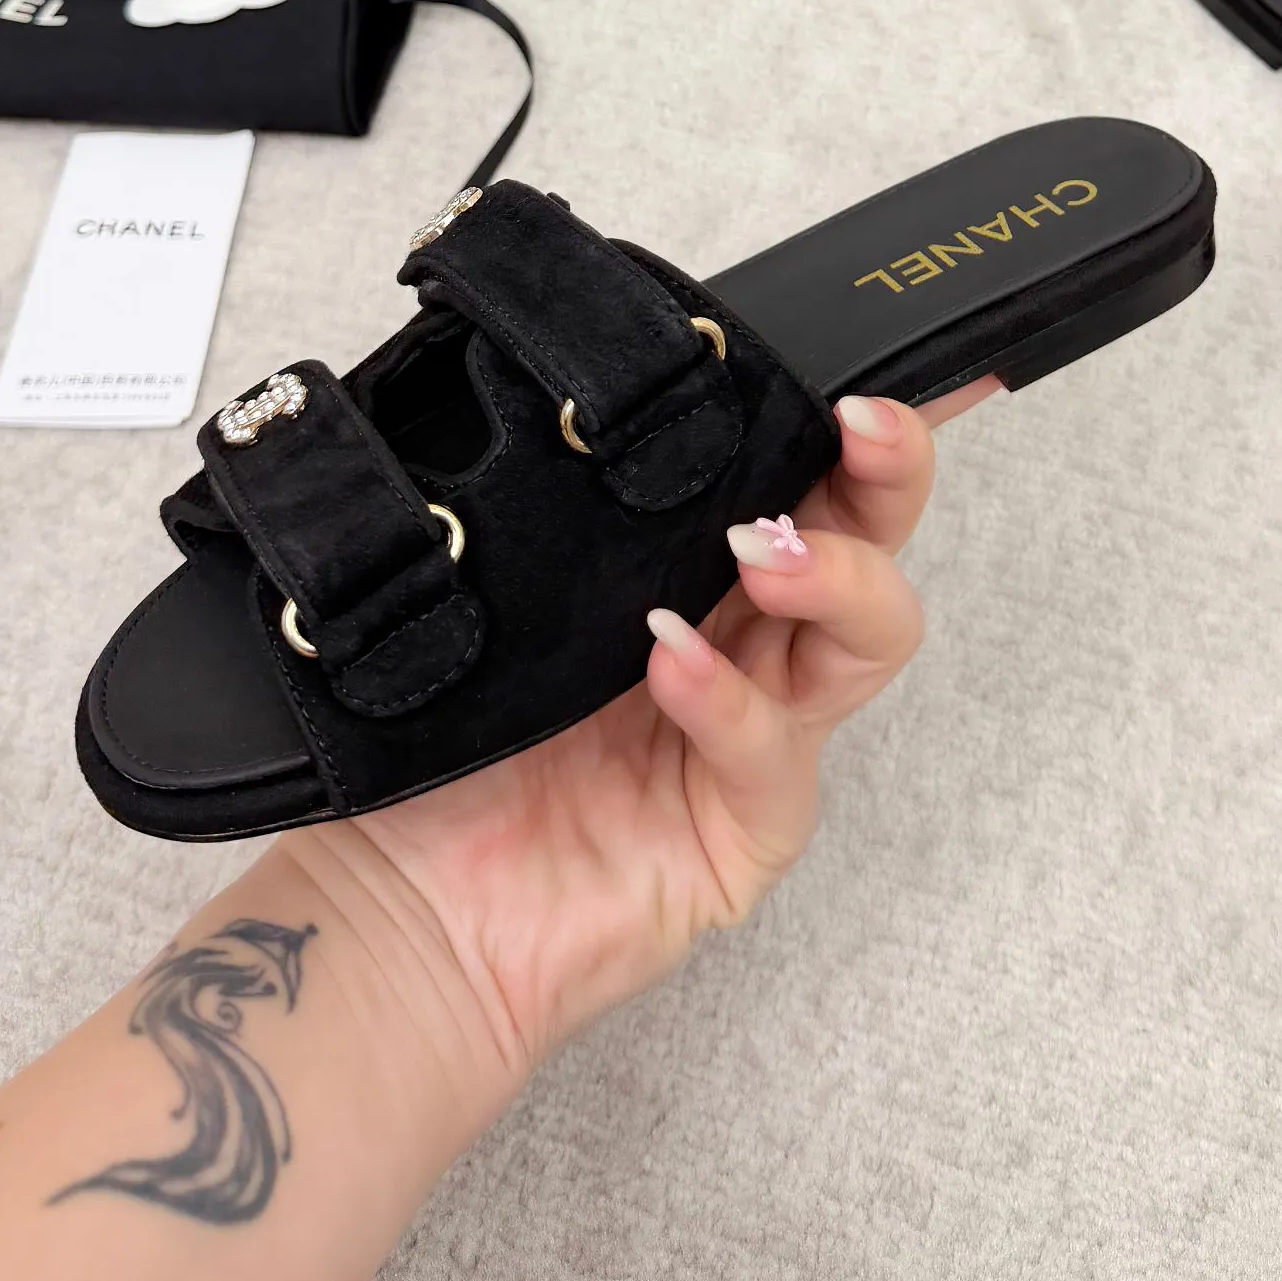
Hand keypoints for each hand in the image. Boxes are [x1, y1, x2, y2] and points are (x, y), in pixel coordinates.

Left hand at [285, 381, 994, 1120]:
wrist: (392, 912)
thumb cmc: (431, 749)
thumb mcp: (487, 593)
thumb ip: (549, 510)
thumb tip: (567, 384)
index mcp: (686, 568)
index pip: (791, 476)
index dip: (850, 422)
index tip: (869, 368)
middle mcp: (742, 643)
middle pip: (869, 541)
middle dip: (889, 472)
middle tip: (862, 427)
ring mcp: (754, 739)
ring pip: (865, 639)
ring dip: (834, 575)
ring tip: (761, 552)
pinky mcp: (743, 834)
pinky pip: (771, 754)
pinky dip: (729, 698)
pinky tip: (674, 663)